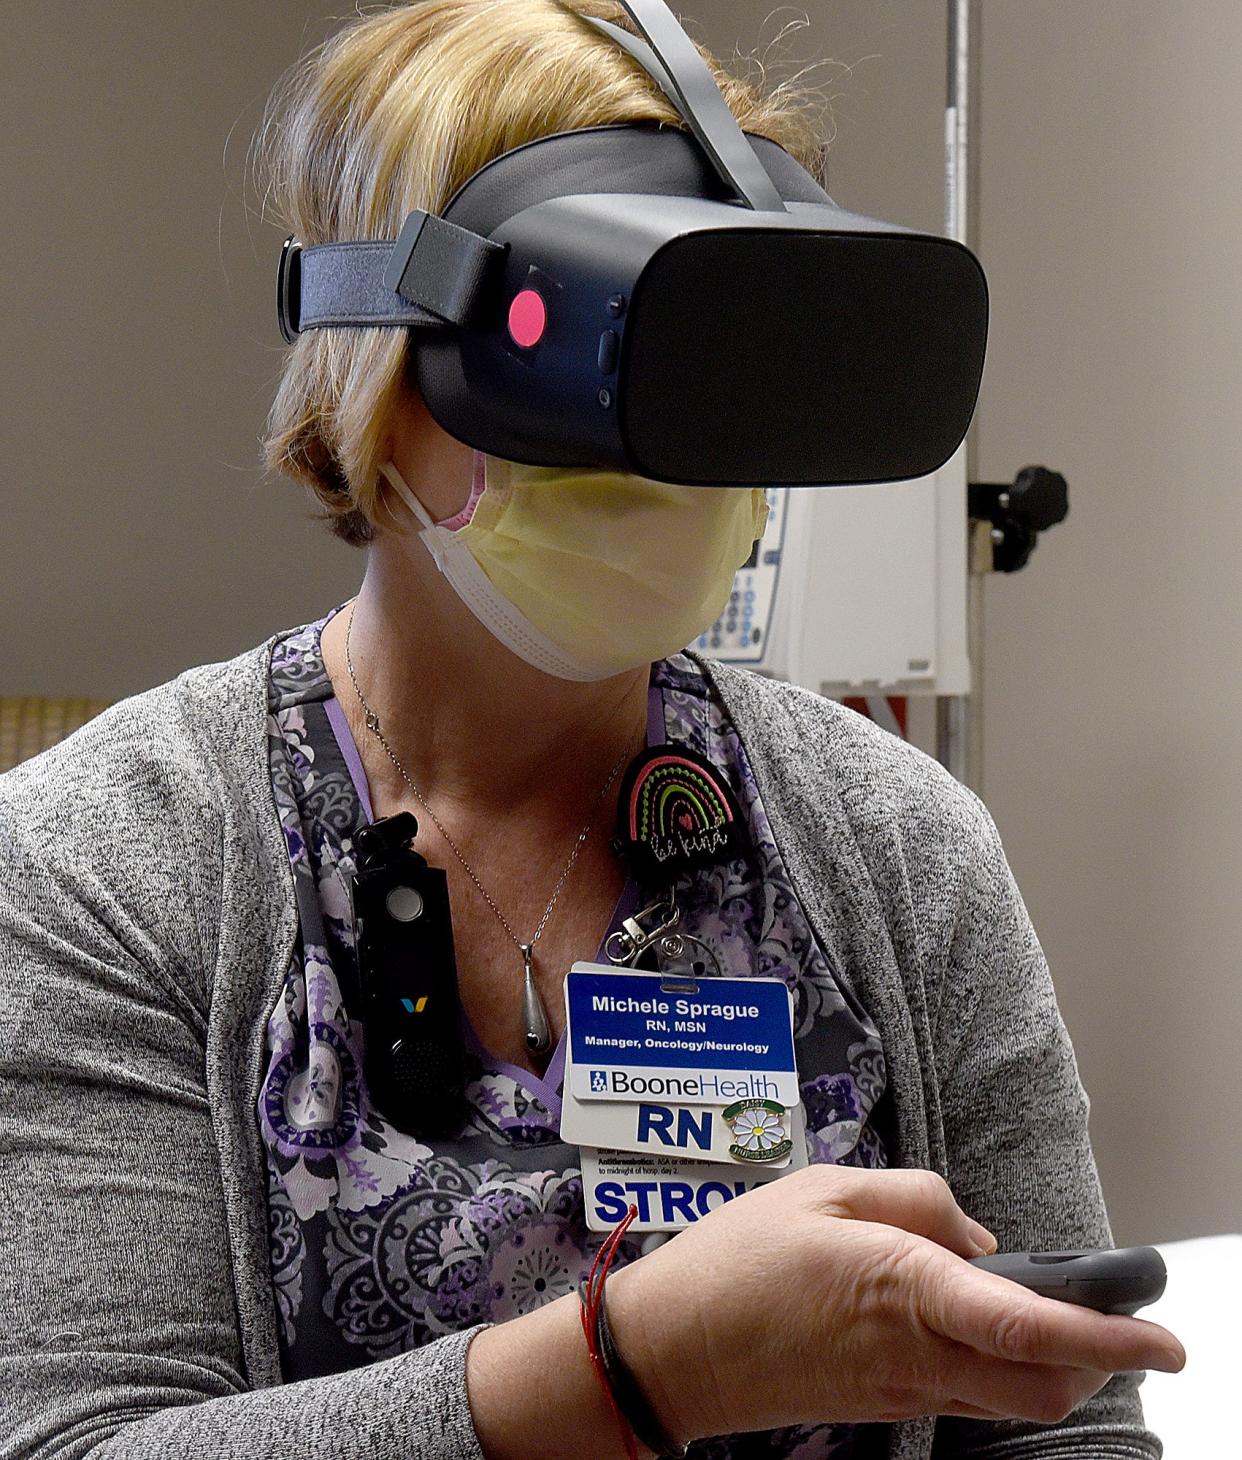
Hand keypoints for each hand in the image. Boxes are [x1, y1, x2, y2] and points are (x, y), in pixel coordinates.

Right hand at [604, 1165, 1185, 1444]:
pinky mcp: (886, 1405)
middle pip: (1043, 1383)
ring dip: (1048, 1361)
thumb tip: (977, 1236)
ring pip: (1011, 1395)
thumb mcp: (822, 1189)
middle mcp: (916, 1354)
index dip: (1106, 1335)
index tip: (1161, 1338)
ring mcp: (903, 1390)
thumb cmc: (739, 1261)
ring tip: (1033, 1301)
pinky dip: (994, 1362)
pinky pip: (966, 1392)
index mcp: (903, 1287)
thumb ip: (915, 1199)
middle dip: (1094, 1357)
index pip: (1027, 1325)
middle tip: (1105, 1310)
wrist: (677, 1351)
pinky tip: (961, 1312)